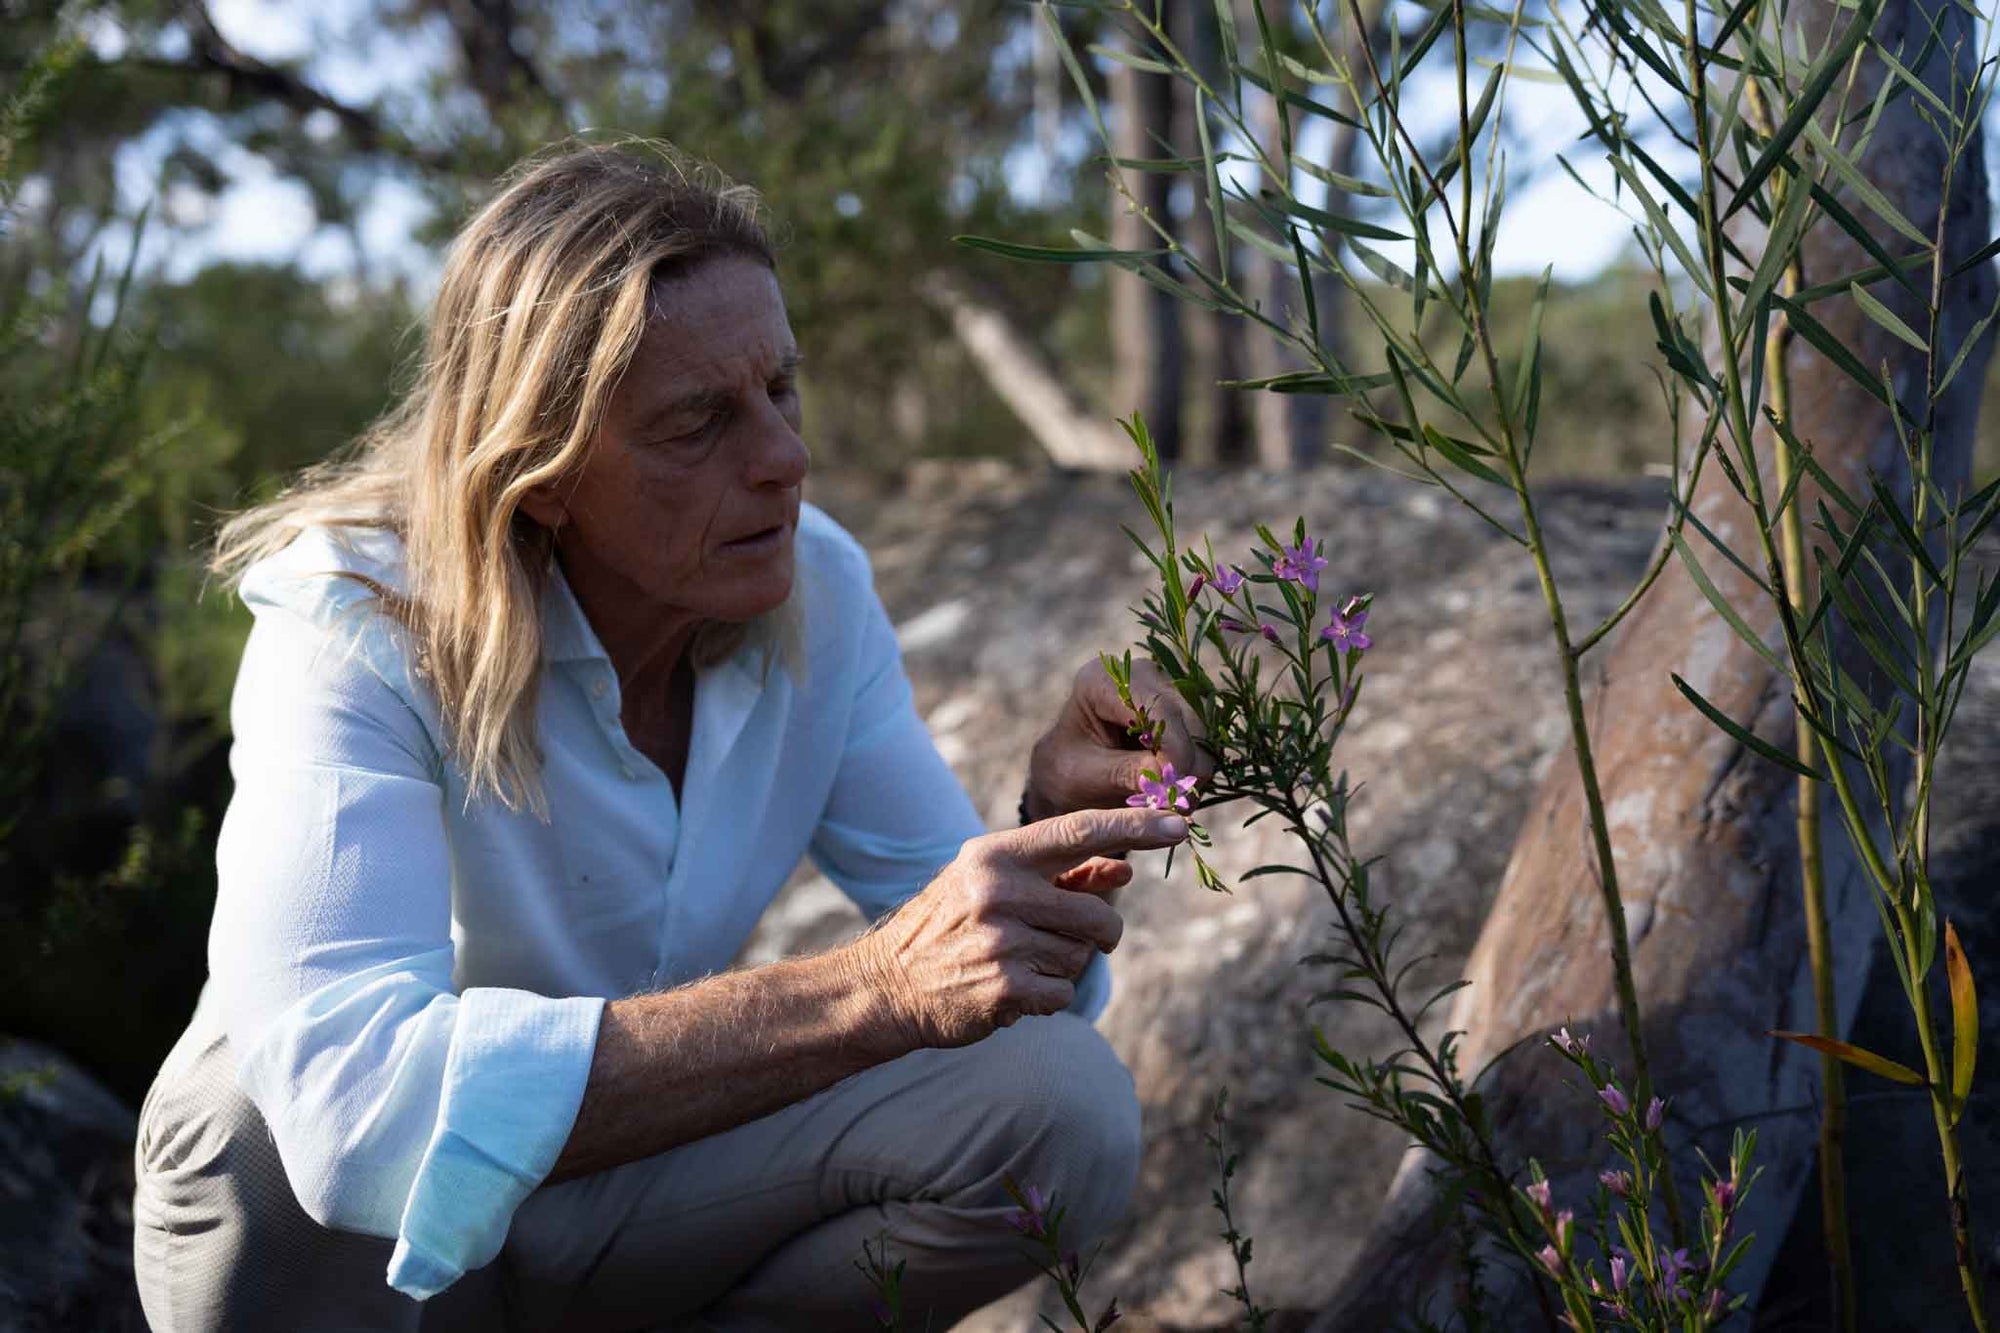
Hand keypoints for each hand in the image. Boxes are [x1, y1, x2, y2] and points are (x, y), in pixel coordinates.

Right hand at [848, 806, 1189, 1049]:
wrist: (888, 984)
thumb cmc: (951, 924)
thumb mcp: (994, 882)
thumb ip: (1061, 874)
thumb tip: (1126, 865)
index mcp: (996, 855)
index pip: (1080, 831)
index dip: (1135, 827)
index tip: (1179, 824)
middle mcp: (998, 892)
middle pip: (1098, 913)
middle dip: (1100, 932)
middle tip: (1073, 937)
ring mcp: (1001, 942)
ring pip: (1083, 957)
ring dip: (1065, 964)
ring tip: (1021, 960)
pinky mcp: (1004, 988)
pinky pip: (1064, 992)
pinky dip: (1048, 996)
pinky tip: (1012, 988)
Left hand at [1023, 658, 1215, 820]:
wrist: (1067, 775)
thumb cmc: (1067, 774)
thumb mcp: (1087, 778)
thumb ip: (1125, 774)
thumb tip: (1172, 780)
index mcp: (1101, 680)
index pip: (1156, 705)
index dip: (1175, 746)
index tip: (1175, 787)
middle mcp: (1139, 675)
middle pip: (1187, 714)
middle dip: (1189, 762)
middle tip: (1181, 804)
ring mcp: (1164, 689)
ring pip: (1203, 728)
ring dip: (1196, 768)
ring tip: (1176, 802)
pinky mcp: (1181, 711)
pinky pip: (1205, 740)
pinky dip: (1196, 768)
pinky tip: (1177, 790)